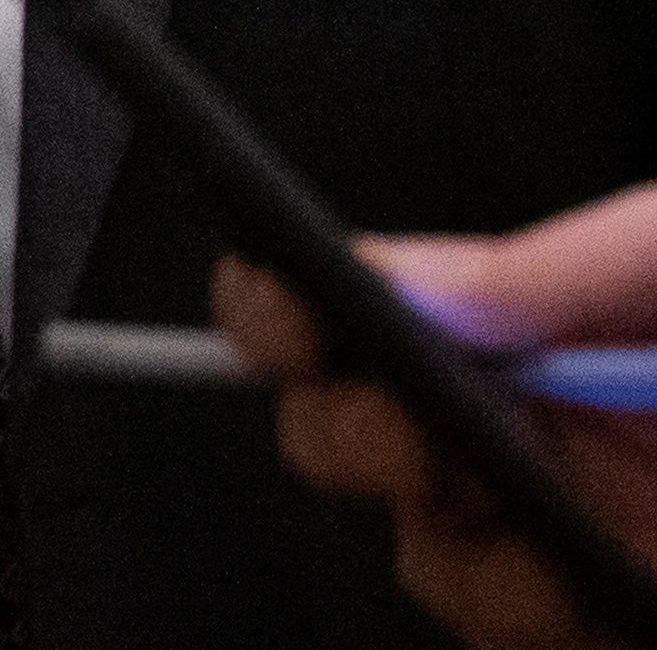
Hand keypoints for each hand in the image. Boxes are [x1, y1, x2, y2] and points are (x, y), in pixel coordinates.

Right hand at [222, 188, 656, 649]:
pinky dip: (532, 633)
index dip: (285, 308)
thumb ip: (558, 264)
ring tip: (566, 564)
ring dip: (479, 569)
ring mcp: (558, 537)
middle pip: (346, 433)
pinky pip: (503, 645)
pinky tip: (598, 612)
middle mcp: (526, 428)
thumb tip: (405, 280)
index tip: (279, 321)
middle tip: (432, 451)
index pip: (358, 303)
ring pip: (426, 561)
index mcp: (535, 326)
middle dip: (360, 441)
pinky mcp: (592, 625)